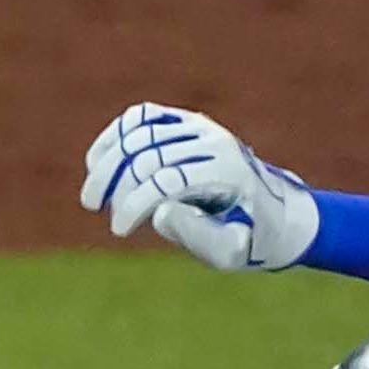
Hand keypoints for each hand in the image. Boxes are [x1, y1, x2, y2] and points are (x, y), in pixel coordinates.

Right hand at [82, 101, 320, 271]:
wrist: (277, 212)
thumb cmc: (251, 239)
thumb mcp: (230, 251)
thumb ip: (198, 236)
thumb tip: (159, 212)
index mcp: (227, 172)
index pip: (167, 179)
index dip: (134, 204)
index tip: (118, 230)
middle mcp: (213, 141)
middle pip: (148, 155)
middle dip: (116, 186)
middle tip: (100, 214)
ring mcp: (198, 127)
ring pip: (138, 132)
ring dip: (107, 163)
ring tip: (92, 197)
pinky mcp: (184, 122)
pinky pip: (141, 118)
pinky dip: (114, 137)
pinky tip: (96, 163)